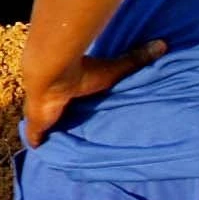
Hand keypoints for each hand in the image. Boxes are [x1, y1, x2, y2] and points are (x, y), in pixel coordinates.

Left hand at [25, 39, 165, 142]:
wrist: (53, 73)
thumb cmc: (82, 71)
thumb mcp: (114, 70)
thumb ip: (136, 59)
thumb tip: (163, 44)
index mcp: (69, 89)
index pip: (74, 101)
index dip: (79, 108)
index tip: (88, 117)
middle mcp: (54, 101)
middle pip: (60, 115)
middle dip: (65, 124)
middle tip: (78, 140)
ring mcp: (42, 114)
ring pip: (47, 128)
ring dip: (53, 136)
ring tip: (64, 153)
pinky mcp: (36, 126)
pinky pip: (35, 140)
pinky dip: (39, 146)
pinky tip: (43, 156)